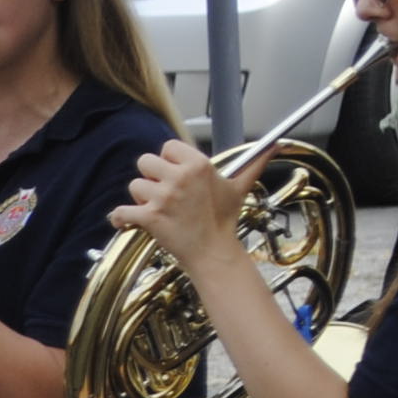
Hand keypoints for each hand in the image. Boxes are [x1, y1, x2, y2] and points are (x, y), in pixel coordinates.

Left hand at [111, 139, 246, 268]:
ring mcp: (164, 198)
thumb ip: (254, 163)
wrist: (214, 252)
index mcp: (199, 165)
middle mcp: (180, 178)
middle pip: (145, 162)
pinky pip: (121, 210)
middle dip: (151, 177)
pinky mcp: (150, 217)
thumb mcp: (239, 187)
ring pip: (134, 186)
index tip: (174, 173)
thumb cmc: (224, 220)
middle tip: (163, 192)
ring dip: (140, 199)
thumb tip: (276, 145)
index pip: (168, 147)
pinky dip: (120, 217)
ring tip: (157, 209)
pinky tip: (126, 220)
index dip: (167, 160)